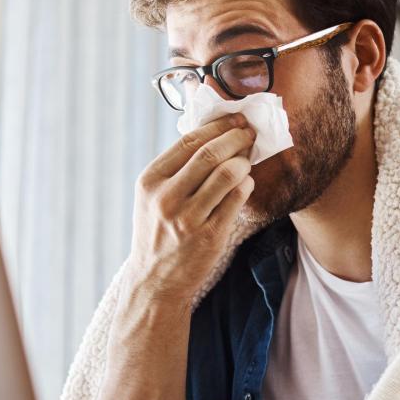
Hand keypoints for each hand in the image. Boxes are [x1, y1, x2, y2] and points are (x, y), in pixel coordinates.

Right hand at [128, 116, 256, 305]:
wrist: (155, 279)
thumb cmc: (158, 230)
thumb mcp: (153, 196)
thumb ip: (176, 167)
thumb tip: (212, 132)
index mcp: (150, 181)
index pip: (188, 142)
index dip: (217, 127)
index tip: (234, 120)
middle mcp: (166, 198)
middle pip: (210, 154)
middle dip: (236, 138)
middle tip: (249, 134)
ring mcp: (188, 218)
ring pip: (227, 174)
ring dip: (244, 162)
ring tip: (247, 160)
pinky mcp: (209, 236)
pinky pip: (237, 199)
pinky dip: (246, 185)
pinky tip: (246, 183)